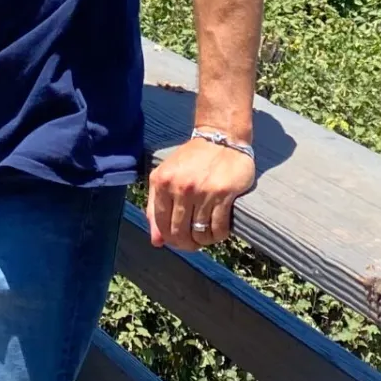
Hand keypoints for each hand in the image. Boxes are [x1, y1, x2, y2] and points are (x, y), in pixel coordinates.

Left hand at [147, 136, 254, 251]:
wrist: (222, 137)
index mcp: (162, 182)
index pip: (161, 224)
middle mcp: (181, 187)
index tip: (178, 240)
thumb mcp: (167, 176)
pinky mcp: (223, 193)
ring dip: (204, 241)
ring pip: (200, 233)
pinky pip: (218, 227)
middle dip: (186, 243)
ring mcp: (202, 191)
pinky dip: (218, 235)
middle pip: (180, 232)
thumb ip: (156, 207)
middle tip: (193, 242)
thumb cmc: (193, 159)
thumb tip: (156, 241)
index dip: (170, 239)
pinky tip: (218, 231)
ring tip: (207, 235)